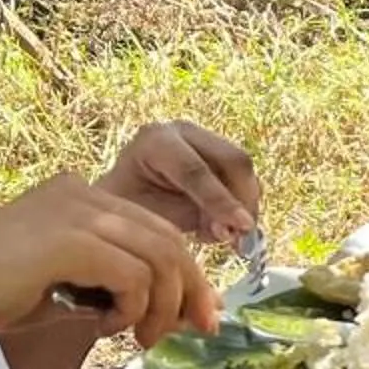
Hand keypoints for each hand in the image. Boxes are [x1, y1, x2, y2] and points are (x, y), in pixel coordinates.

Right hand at [0, 174, 217, 353]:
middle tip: (198, 330)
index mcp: (77, 194)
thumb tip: (172, 309)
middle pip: (167, 239)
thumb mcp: (66, 283)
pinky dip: (133, 308)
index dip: (188, 273)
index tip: (200, 314)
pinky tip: (107, 327)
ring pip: (159, 257)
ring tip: (142, 338)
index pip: (155, 228)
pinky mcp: (68, 240)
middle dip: (191, 290)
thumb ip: (113, 283)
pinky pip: (133, 276)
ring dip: (161, 306)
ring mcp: (73, 212)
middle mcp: (80, 192)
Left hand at [98, 119, 260, 245]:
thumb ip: (189, 220)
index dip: (221, 201)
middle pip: (232, 160)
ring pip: (243, 170)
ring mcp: (204, 138)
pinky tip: (223, 226)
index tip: (242, 228)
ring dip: (245, 206)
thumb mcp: (149, 218)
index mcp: (155, 141)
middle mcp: (183, 131)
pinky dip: (241, 205)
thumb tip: (231, 231)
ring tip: (227, 236)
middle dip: (242, 200)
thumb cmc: (127, 211)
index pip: (196, 170)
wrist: (123, 198)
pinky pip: (244, 179)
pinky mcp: (218, 153)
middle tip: (242, 236)